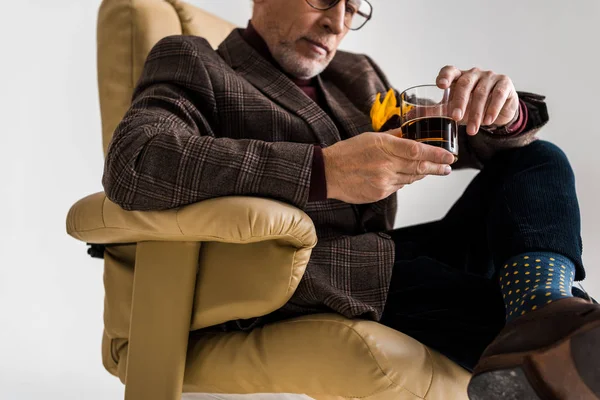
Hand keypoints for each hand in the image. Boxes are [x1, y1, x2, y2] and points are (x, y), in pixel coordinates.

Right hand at [322, 130, 454, 203]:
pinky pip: (398, 187)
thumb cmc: (347, 153)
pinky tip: (405, 177)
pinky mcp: (380, 193)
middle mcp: (386, 165)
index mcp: (385, 147)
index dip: (436, 155)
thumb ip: (393, 137)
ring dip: (421, 174)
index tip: (449, 156)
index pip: (417, 151)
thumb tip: (410, 134)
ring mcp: (384, 181)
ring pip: (410, 179)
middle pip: (419, 168)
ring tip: (431, 171)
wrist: (328, 173)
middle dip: (436, 168)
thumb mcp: (371, 137)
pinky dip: (404, 181)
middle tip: (448, 167)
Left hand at [436, 66, 519, 134]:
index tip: (441, 86)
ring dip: (476, 113)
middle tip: (456, 118)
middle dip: (459, 102)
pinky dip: (492, 109)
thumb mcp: (451, 109)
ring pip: (481, 93)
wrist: (495, 112)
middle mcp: (473, 73)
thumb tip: (411, 116)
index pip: (450, 71)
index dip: (445, 76)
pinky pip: (498, 95)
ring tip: (472, 130)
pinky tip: (488, 121)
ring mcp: (490, 77)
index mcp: (458, 77)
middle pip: (464, 84)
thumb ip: (435, 111)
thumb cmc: (470, 107)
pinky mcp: (504, 84)